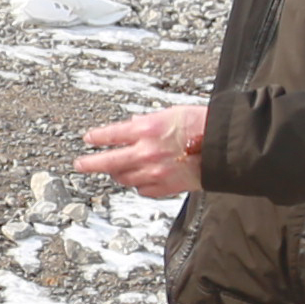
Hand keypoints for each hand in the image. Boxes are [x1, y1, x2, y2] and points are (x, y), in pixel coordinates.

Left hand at [77, 101, 208, 198]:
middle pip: (109, 162)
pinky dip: (138, 185)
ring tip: (114, 171)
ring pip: (124, 178)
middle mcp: (146, 152)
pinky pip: (143, 190)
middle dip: (90, 164)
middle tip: (80, 164)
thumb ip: (147, 122)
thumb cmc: (202, 124)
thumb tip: (132, 125)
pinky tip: (140, 179)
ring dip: (117, 174)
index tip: (88, 139)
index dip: (96, 137)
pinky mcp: (165, 187)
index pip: (111, 135)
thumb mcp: (171, 113)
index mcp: (146, 130)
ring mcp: (154, 172)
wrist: (225, 146)